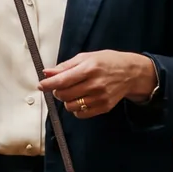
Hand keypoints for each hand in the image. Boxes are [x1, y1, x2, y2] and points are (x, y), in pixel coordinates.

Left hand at [40, 50, 156, 118]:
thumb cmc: (107, 62)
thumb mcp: (86, 57)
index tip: (41, 85)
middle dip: (57, 91)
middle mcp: (95, 84)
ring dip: (67, 100)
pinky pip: (81, 114)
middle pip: (64, 95)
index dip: (48, 84)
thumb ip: (65, 66)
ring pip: (70, 106)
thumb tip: (46, 73)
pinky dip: (76, 109)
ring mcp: (100, 97)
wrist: (130, 72)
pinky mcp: (104, 107)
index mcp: (89, 69)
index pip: (62, 80)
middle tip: (61, 86)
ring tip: (73, 92)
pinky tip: (81, 99)